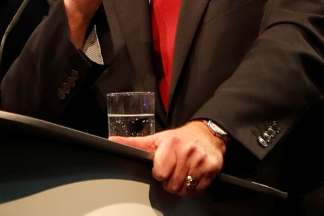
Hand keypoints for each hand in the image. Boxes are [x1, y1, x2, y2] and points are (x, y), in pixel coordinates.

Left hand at [110, 121, 225, 194]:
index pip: (160, 172)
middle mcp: (188, 150)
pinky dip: (193, 187)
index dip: (159, 173)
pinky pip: (198, 190)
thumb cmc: (179, 138)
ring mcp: (201, 160)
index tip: (161, 167)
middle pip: (172, 184)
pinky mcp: (212, 168)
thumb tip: (111, 142)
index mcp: (172, 142)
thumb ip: (134, 143)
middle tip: (173, 171)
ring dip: (181, 185)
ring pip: (185, 189)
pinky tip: (192, 175)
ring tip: (182, 173)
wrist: (206, 133)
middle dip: (170, 181)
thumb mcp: (156, 139)